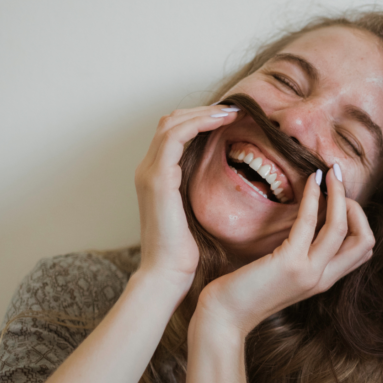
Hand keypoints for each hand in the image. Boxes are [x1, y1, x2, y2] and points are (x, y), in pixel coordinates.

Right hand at [135, 104, 238, 291]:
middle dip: (202, 111)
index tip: (229, 118)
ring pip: (171, 123)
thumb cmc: (184, 251)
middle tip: (234, 110)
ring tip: (231, 112)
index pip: (173, 132)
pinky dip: (198, 124)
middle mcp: (148, 169)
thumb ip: (200, 191)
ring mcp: (150, 172)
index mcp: (157, 176)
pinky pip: (175, 137)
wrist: (167, 273)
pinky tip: (221, 123)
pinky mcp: (158, 179)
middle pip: (170, 121)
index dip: (199, 119)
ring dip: (203, 113)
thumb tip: (225, 179)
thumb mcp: (195, 213)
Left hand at [193, 165, 374, 339]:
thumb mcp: (284, 272)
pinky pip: (310, 222)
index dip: (359, 220)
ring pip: (343, 227)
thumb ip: (302, 254)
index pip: (364, 249)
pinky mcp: (290, 263)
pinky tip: (311, 181)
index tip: (338, 200)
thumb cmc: (247, 291)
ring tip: (331, 173)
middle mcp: (323, 278)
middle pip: (366, 240)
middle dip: (357, 206)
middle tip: (337, 185)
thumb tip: (308, 223)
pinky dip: (314, 196)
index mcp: (324, 279)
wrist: (225, 316)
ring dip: (340, 193)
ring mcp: (309, 272)